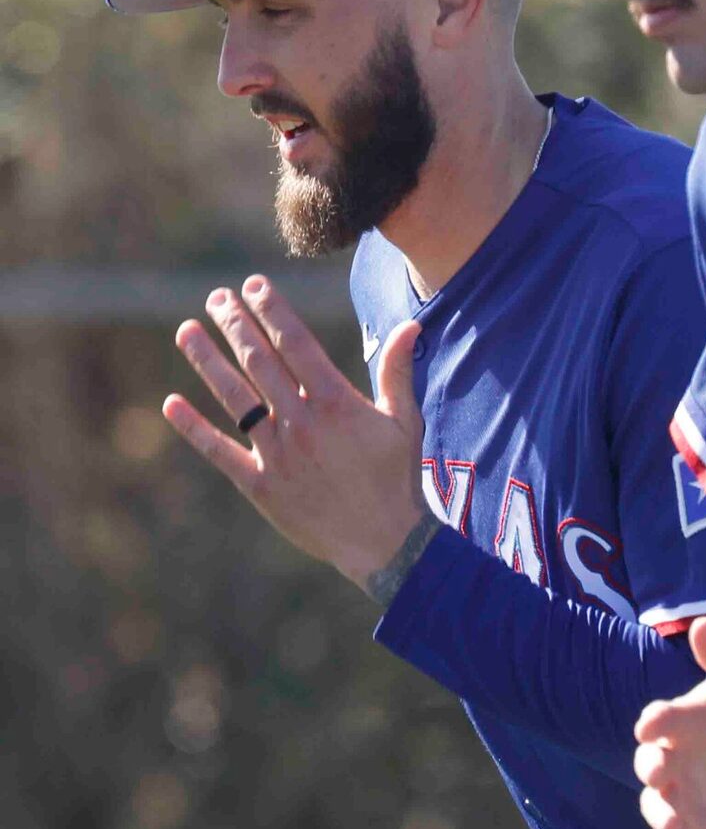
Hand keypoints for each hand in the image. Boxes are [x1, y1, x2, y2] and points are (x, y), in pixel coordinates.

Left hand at [161, 276, 428, 586]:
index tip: (254, 286)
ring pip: (234, 397)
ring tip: (186, 331)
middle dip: (236, 324)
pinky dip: (193, 427)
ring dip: (207, 361)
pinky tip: (172, 403)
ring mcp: (277, 453)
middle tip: (217, 297)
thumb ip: (397, 372)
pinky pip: (219, 450)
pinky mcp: (260, 484)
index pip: (296, 344)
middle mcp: (301, 422)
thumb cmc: (397, 478)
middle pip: (260, 362)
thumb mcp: (404, 421)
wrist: (384, 542)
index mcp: (337, 403)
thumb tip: (411, 328)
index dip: (272, 312)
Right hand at [631, 618, 705, 828]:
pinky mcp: (689, 820)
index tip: (652, 724)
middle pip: (650, 766)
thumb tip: (705, 623)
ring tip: (674, 824)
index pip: (660, 721)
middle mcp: (669, 758)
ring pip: (656, 806)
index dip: (656, 722)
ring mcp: (676, 791)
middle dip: (653, 769)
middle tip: (660, 772)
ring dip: (661, 816)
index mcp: (677, 722)